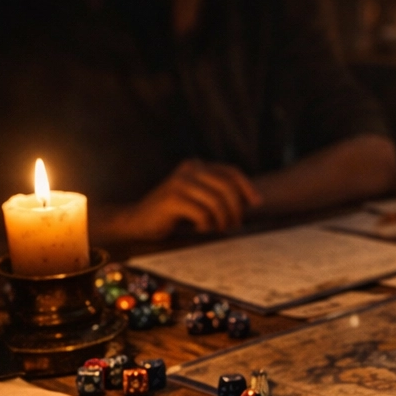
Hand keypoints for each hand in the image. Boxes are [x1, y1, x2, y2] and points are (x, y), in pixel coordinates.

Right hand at [97, 160, 262, 242]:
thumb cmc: (173, 214)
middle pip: (227, 188)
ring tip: (217, 229)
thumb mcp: (199, 200)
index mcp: (197, 166)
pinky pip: (203, 214)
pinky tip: (200, 229)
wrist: (138, 222)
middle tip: (234, 226)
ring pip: (217, 203)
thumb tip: (252, 202)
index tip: (257, 204)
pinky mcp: (172, 198)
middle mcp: (189, 169)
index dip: (247, 188)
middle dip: (236, 209)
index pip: (230, 172)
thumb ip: (219, 195)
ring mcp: (180, 182)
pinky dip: (207, 226)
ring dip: (222, 221)